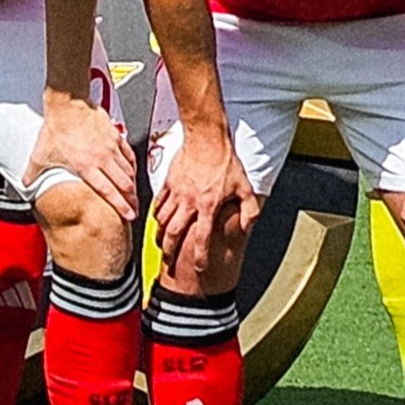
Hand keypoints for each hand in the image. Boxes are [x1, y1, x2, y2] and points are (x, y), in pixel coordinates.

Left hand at [27, 93, 137, 220]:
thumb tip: (26, 183)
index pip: (107, 191)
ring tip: (135, 195)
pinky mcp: (114, 135)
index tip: (128, 215)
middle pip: (123, 184)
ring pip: (128, 170)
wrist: (67, 102)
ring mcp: (110, 146)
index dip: (120, 205)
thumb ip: (33, 172)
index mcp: (86, 166)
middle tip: (135, 210)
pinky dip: (132, 164)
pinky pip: (128, 153)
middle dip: (131, 200)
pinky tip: (133, 170)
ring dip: (133, 184)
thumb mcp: (41, 153)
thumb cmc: (57, 126)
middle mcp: (101, 158)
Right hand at [151, 127, 256, 289]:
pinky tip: (156, 219)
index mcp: (208, 206)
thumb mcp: (245, 187)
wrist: (206, 138)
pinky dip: (155, 214)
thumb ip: (249, 210)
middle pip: (174, 233)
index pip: (202, 238)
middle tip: (168, 261)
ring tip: (160, 243)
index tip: (199, 267)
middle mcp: (190, 202)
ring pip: (162, 220)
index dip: (200, 256)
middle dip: (170, 251)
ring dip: (160, 234)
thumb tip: (248, 227)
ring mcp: (177, 193)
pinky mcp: (169, 182)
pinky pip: (158, 202)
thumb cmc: (225, 160)